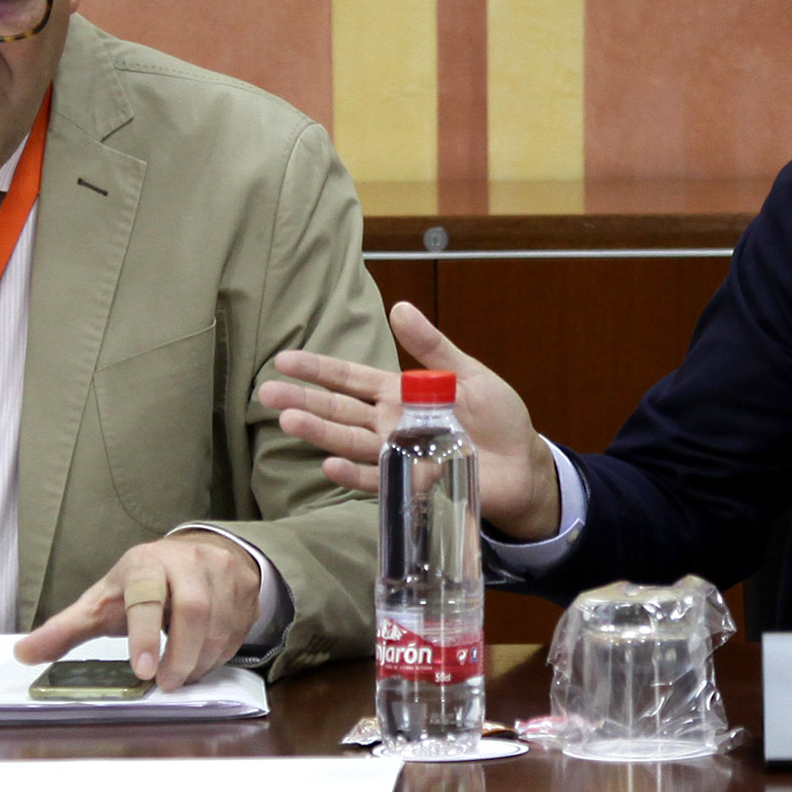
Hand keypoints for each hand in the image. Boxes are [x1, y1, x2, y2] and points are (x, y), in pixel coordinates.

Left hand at [14, 532, 261, 688]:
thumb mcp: (102, 601)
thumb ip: (66, 629)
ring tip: (180, 677)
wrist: (196, 554)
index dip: (143, 634)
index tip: (141, 670)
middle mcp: (186, 562)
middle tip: (165, 684)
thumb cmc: (142, 584)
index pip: (146, 595)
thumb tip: (23, 654)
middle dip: (180, 656)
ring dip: (200, 661)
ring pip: (219, 626)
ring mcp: (220, 572)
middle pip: (193, 610)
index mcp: (145, 563)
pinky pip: (237, 632)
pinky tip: (200, 663)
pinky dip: (218, 657)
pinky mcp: (244, 588)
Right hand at [259, 300, 562, 538]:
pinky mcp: (414, 484)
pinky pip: (378, 479)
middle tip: (266, 393)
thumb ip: (432, 347)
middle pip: (339, 411)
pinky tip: (328, 465)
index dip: (318, 369)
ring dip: (319, 433)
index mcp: (402, 394)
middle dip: (303, 401)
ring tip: (288, 421)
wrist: (525, 465)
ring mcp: (400, 455)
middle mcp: (392, 424)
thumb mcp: (468, 374)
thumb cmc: (498, 419)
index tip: (284, 360)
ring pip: (350, 442)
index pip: (350, 378)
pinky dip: (353, 474)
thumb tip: (400, 307)